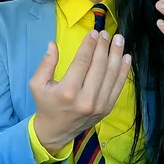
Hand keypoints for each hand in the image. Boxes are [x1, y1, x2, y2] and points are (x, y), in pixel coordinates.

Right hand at [30, 30, 131, 153]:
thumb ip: (45, 64)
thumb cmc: (46, 104)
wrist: (57, 131)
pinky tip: (126, 57)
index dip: (89, 45)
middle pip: (99, 66)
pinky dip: (123, 71)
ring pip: (111, 75)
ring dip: (116, 55)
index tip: (94, 33)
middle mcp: (86, 99)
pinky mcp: (107, 108)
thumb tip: (53, 44)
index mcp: (68, 91)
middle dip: (104, 47)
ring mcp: (99, 105)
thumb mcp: (37, 84)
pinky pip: (118, 87)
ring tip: (118, 39)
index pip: (82, 62)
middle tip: (106, 33)